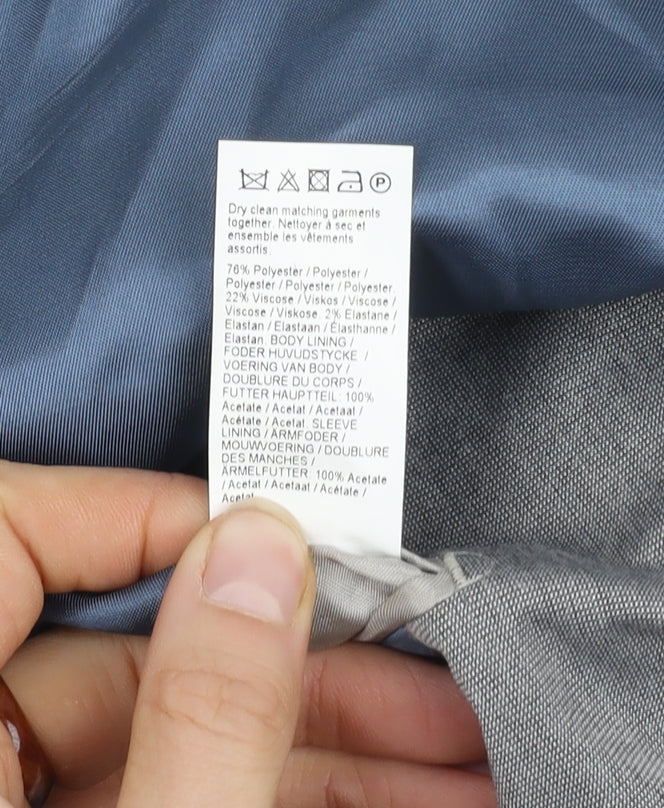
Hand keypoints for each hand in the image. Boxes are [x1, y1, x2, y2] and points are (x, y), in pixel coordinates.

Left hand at [0, 462, 494, 806]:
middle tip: (424, 677)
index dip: (148, 514)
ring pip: (174, 719)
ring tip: (455, 757)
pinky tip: (396, 791)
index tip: (276, 542)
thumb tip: (262, 547)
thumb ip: (203, 712)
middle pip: (129, 642)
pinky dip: (288, 782)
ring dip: (323, 733)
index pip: (13, 527)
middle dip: (299, 660)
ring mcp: (32, 797)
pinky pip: (182, 777)